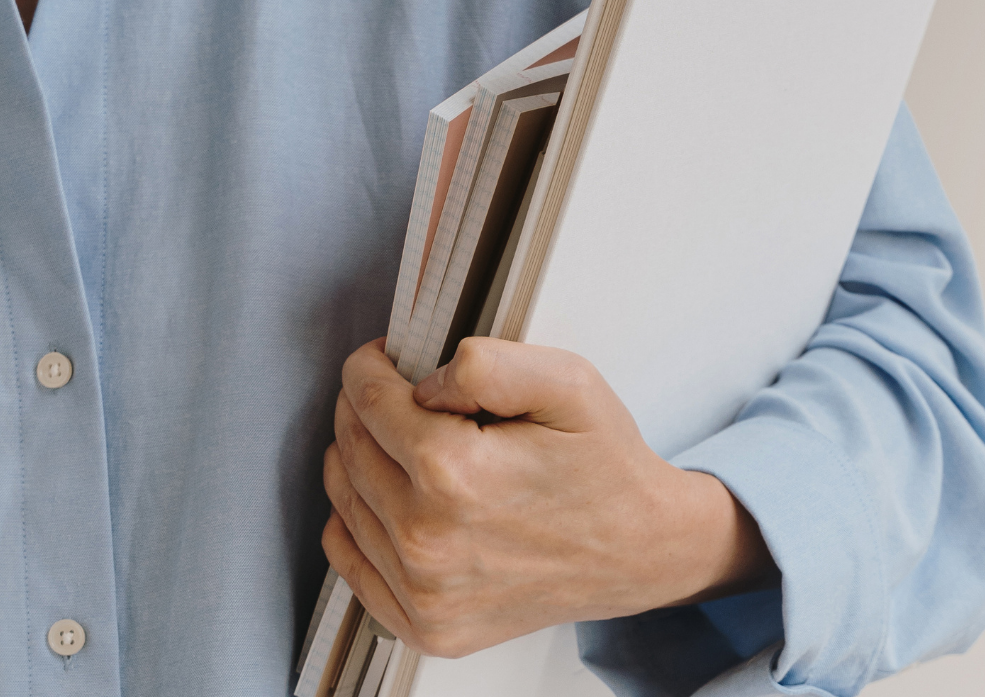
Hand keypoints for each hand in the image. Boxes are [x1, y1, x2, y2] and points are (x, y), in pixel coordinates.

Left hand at [322, 337, 774, 658]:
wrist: (641, 550)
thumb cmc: (604, 466)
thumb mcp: (568, 383)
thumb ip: (488, 364)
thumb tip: (423, 380)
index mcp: (455, 473)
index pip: (366, 399)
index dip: (369, 366)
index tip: (385, 358)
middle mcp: (428, 540)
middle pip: (348, 448)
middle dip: (364, 409)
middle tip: (402, 398)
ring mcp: (424, 592)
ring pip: (344, 501)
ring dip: (359, 461)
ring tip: (404, 445)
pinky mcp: (425, 625)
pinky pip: (351, 561)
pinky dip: (359, 522)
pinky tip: (396, 499)